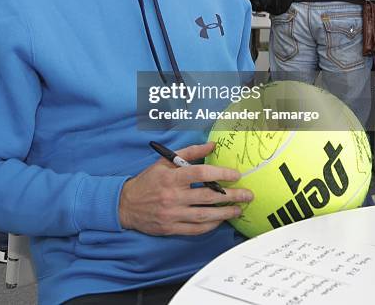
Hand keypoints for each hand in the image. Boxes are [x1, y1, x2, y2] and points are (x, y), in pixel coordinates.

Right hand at [119, 142, 252, 235]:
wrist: (127, 204)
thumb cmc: (149, 180)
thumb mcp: (165, 161)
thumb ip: (189, 152)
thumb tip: (212, 145)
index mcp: (171, 177)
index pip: (200, 173)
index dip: (220, 173)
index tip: (236, 174)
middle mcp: (172, 196)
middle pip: (207, 196)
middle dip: (231, 196)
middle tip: (247, 195)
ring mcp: (172, 214)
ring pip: (204, 215)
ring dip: (225, 213)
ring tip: (239, 209)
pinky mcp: (171, 228)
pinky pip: (196, 229)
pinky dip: (210, 225)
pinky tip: (220, 220)